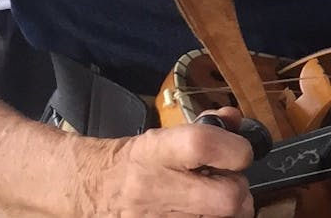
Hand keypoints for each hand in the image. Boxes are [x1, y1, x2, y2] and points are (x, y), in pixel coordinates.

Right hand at [71, 107, 255, 216]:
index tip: (239, 151)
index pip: (204, 146)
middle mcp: (155, 190)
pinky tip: (199, 212)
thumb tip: (236, 122)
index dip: (234, 148)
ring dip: (227, 210)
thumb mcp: (164, 135)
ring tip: (211, 199)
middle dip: (238, 190)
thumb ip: (207, 126)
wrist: (91, 190)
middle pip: (227, 198)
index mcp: (157, 153)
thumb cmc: (133, 161)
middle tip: (228, 183)